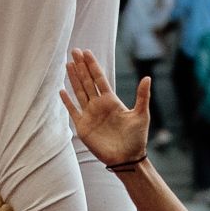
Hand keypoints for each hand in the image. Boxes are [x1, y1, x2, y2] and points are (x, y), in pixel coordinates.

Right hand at [59, 49, 152, 168]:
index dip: (93, 66)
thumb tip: (147, 77)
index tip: (87, 52)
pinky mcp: (83, 127)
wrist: (127, 159)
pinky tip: (62, 90)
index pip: (100, 79)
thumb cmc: (137, 139)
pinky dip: (67, 101)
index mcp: (112, 101)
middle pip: (87, 82)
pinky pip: (73, 111)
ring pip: (79, 92)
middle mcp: (99, 105)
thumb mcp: (141, 115)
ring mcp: (90, 115)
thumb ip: (142, 96)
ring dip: (73, 79)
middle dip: (81, 67)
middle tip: (74, 51)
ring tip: (67, 65)